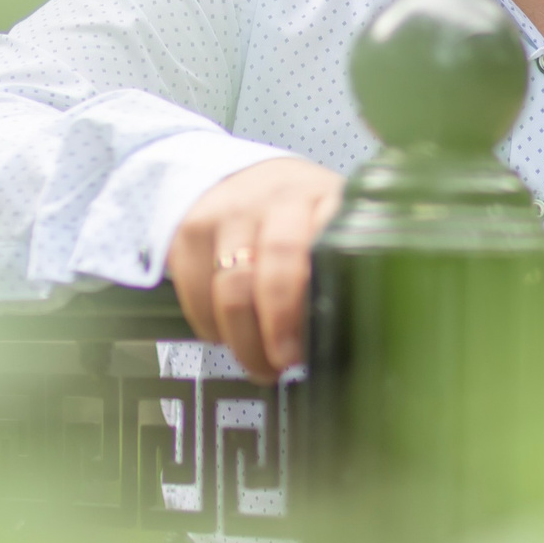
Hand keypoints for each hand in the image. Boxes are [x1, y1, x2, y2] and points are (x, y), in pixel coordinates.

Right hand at [167, 157, 344, 380]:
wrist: (245, 178)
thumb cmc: (298, 220)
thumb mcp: (331, 232)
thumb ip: (341, 273)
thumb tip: (350, 340)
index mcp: (327, 201)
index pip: (324, 249)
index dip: (315, 302)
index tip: (311, 345)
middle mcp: (280, 198)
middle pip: (276, 267)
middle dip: (278, 327)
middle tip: (282, 363)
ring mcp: (232, 210)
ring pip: (232, 287)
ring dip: (243, 339)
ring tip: (259, 363)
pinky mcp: (193, 227)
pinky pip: (196, 290)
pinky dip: (210, 324)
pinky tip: (227, 335)